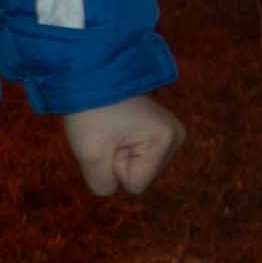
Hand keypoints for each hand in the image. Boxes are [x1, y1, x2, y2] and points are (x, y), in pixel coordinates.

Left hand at [60, 93, 183, 195]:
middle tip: (107, 133)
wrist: (87, 74)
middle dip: (117, 160)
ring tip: (109, 127)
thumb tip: (113, 188)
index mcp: (165, 140)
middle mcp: (175, 136)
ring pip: (137, 166)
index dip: (114, 167)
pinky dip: (120, 145)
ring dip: (117, 153)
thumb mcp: (90, 155)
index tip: (108, 139)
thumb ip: (103, 184)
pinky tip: (115, 125)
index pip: (135, 184)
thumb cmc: (89, 111)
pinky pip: (136, 154)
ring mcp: (168, 132)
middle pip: (139, 176)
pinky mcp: (158, 128)